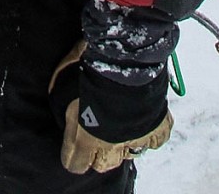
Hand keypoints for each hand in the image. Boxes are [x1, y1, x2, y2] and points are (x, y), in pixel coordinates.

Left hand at [49, 39, 172, 174]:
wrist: (125, 53)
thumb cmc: (89, 61)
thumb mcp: (64, 78)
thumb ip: (62, 99)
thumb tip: (60, 108)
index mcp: (86, 135)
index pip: (77, 163)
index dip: (75, 156)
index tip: (74, 148)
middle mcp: (112, 142)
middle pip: (104, 164)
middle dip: (99, 152)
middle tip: (96, 132)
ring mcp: (136, 135)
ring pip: (129, 153)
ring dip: (123, 142)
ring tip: (119, 124)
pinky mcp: (157, 125)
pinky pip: (154, 140)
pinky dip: (149, 134)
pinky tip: (142, 122)